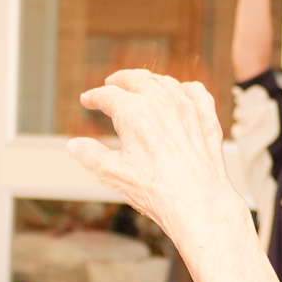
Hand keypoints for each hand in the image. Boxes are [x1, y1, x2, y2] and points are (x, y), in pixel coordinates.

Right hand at [68, 70, 233, 235]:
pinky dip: (184, 89)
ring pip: (165, 82)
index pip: (107, 95)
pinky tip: (180, 94)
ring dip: (150, 82)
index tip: (87, 100)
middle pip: (136, 79)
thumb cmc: (155, 190)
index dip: (94, 97)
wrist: (196, 202)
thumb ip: (90, 155)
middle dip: (120, 80)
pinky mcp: (206, 118)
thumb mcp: (112, 173)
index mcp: (134, 112)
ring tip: (142, 88)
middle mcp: (161, 102)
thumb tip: (75, 146)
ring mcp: (187, 107)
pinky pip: (196, 92)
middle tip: (112, 83)